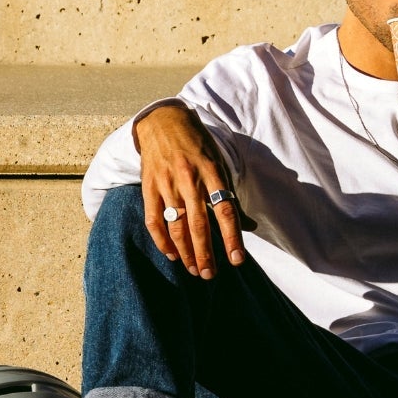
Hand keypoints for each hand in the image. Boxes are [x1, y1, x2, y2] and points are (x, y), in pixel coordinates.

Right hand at [133, 103, 253, 278]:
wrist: (163, 122)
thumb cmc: (196, 145)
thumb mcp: (219, 163)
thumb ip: (230, 195)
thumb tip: (248, 226)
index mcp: (211, 172)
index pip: (225, 210)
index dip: (232, 237)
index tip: (237, 260)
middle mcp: (189, 179)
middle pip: (199, 224)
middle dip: (205, 253)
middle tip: (210, 275)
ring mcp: (166, 184)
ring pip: (176, 225)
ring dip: (186, 251)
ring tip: (194, 269)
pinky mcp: (149, 187)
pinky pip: (153, 220)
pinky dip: (161, 240)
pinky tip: (172, 254)